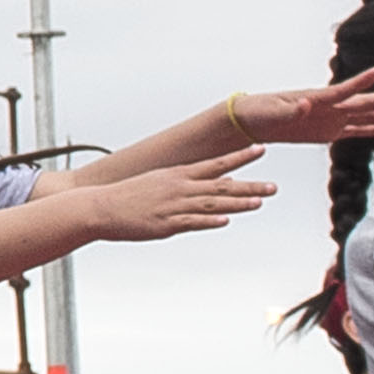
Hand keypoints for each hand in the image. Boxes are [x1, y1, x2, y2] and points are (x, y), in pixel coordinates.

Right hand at [65, 159, 282, 247]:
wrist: (100, 207)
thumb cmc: (131, 196)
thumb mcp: (161, 183)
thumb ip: (191, 185)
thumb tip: (219, 184)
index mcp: (179, 175)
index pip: (217, 163)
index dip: (240, 157)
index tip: (261, 149)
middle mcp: (180, 187)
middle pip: (221, 185)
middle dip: (249, 185)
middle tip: (273, 186)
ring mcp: (173, 206)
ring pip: (212, 203)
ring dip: (236, 203)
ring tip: (259, 202)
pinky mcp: (165, 224)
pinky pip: (192, 222)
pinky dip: (209, 221)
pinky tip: (226, 220)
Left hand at [202, 75, 373, 157]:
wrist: (255, 120)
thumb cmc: (262, 111)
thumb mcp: (273, 111)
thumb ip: (291, 109)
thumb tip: (305, 104)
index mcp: (317, 99)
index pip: (343, 91)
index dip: (360, 83)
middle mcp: (330, 107)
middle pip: (366, 103)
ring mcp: (333, 118)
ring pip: (369, 116)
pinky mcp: (331, 131)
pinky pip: (357, 131)